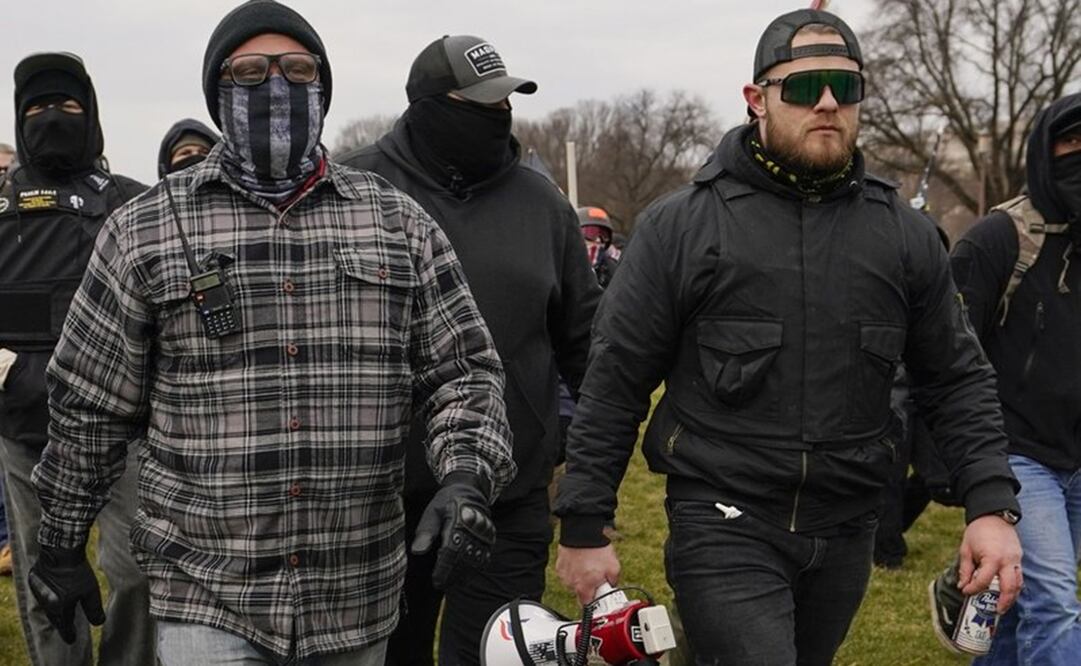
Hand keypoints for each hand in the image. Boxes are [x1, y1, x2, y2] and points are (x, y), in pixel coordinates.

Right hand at [28, 545, 103, 643]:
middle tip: (67, 628)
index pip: (64, 626)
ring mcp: (38, 591)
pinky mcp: (35, 580)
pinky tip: (54, 595)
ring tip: (61, 613)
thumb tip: (99, 623)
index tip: (72, 639)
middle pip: (54, 617)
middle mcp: (46, 602)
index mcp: (59, 608)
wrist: (59, 550)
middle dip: (62, 623)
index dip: (69, 633)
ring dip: (55, 611)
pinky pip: (42, 594)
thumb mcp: (90, 591)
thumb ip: (94, 610)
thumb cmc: (76, 572)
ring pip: (47, 606)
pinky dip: (49, 598)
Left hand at [411, 475, 495, 589]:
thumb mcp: (432, 512)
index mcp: (458, 520)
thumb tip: (418, 550)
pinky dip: (473, 568)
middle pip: (464, 558)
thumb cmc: (447, 502)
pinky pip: (483, 557)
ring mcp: (484, 534)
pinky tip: (463, 575)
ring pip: (475, 560)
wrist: (469, 490)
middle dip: (452, 574)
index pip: (451, 550)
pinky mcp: (489, 538)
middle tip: (441, 584)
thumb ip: (426, 531)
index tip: (436, 579)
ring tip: (450, 583)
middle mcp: (474, 528)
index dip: (444, 568)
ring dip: (463, 574)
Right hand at [556, 544, 620, 604]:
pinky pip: (568, 573)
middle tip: (596, 577)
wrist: (583, 532)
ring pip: (574, 583)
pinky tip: (581, 561)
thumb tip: (612, 586)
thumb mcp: (614, 568)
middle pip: (581, 594)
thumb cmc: (597, 549)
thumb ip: (613, 582)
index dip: (594, 604)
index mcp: (585, 587)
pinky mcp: (560, 566)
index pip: (587, 607)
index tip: (599, 600)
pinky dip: (573, 570)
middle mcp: (572, 584)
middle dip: (589, 588)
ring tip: (588, 565)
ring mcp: (564, 575)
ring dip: (580, 578)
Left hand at [957, 514, 1022, 612]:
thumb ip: (966, 569)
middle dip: (1004, 602)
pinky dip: (1014, 586)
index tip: (966, 591)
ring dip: (1012, 597)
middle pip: (1009, 588)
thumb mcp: (966, 549)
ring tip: (1003, 606)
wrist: (994, 515)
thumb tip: (962, 586)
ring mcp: (1016, 560)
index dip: (974, 589)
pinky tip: (1006, 592)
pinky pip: (1019, 576)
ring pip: (1019, 584)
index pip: (984, 581)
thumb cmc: (978, 531)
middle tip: (996, 611)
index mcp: (992, 558)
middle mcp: (1007, 561)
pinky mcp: (1019, 558)